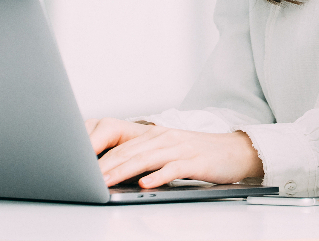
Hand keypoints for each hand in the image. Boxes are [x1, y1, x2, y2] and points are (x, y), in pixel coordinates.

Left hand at [85, 117, 263, 187]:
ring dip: (124, 170)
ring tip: (106, 181)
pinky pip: (173, 169)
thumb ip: (146, 158)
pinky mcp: (195, 161)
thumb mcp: (169, 151)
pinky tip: (144, 183)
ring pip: (146, 159)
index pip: (122, 146)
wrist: (235, 151)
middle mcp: (164, 139)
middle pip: (130, 152)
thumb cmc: (199, 155)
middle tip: (87, 178)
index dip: (101, 157)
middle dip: (106, 165)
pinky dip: (157, 176)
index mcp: (155, 136)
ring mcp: (180, 148)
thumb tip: (117, 172)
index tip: (83, 168)